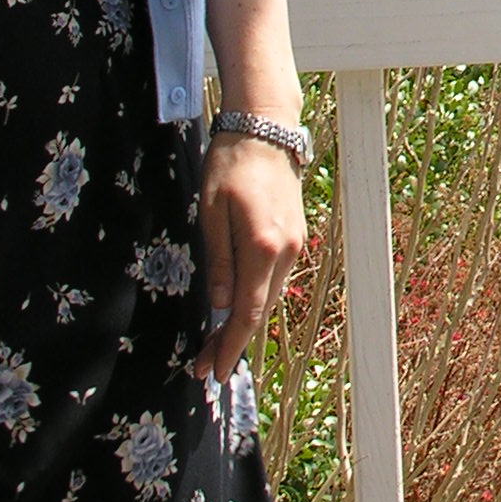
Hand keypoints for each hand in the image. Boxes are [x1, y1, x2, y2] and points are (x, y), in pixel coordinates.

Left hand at [195, 134, 305, 384]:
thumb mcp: (211, 211)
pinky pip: (274, 278)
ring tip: (216, 343)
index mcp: (262, 248)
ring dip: (244, 322)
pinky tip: (237, 306)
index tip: (212, 372)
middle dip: (231, 342)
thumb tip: (217, 304)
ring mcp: (295, 245)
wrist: (265, 129)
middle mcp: (286, 252)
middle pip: (259, 311)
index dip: (228, 346)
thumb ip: (217, 260)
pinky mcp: (296, 236)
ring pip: (269, 296)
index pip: (246, 313)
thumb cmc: (231, 164)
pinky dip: (256, 298)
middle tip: (204, 367)